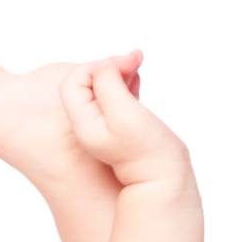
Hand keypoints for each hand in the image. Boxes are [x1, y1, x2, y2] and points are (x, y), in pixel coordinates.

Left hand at [58, 51, 186, 184]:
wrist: (166, 179)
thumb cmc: (148, 150)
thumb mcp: (125, 113)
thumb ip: (108, 83)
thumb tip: (103, 67)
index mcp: (82, 124)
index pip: (75, 81)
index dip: (98, 67)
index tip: (125, 66)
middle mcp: (86, 126)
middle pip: (86, 83)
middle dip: (108, 68)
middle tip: (134, 61)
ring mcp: (100, 127)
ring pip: (100, 88)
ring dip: (117, 73)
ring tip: (136, 66)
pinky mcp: (116, 127)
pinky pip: (113, 98)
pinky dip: (123, 84)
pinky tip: (137, 79)